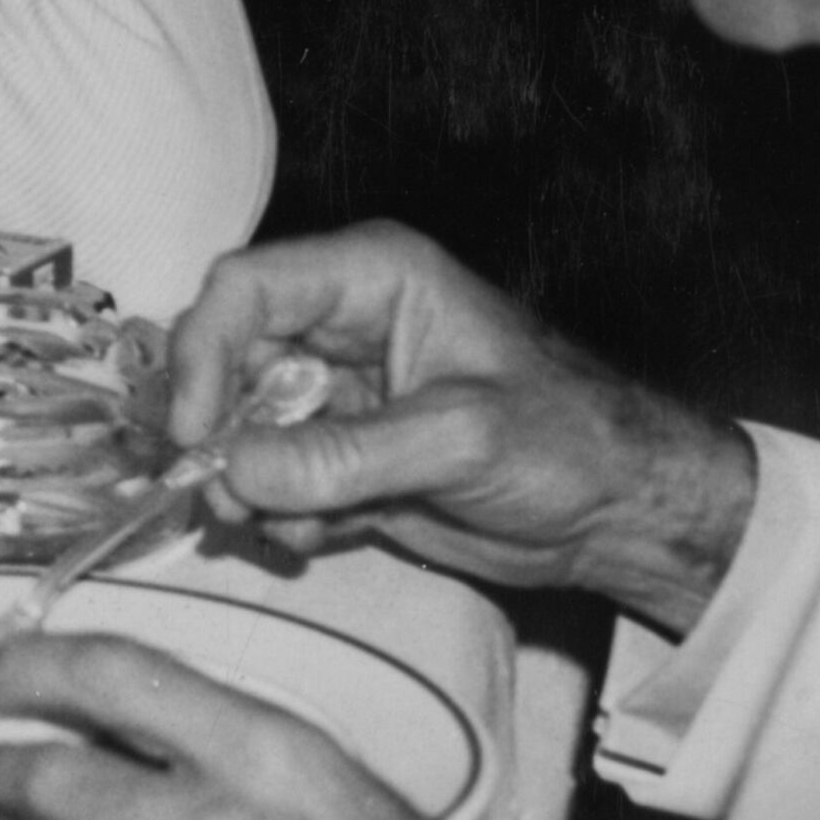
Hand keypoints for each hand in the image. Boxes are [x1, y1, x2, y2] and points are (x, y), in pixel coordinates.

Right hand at [163, 220, 755, 639]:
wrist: (626, 515)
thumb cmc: (572, 442)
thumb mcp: (460, 439)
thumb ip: (343, 456)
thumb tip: (232, 471)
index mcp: (370, 280)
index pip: (245, 289)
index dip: (202, 353)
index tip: (194, 431)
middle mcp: (340, 329)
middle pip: (226, 360)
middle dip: (218, 433)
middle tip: (225, 499)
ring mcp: (337, 396)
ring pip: (240, 428)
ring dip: (246, 484)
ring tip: (285, 528)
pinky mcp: (341, 458)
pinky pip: (273, 480)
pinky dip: (282, 515)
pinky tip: (322, 539)